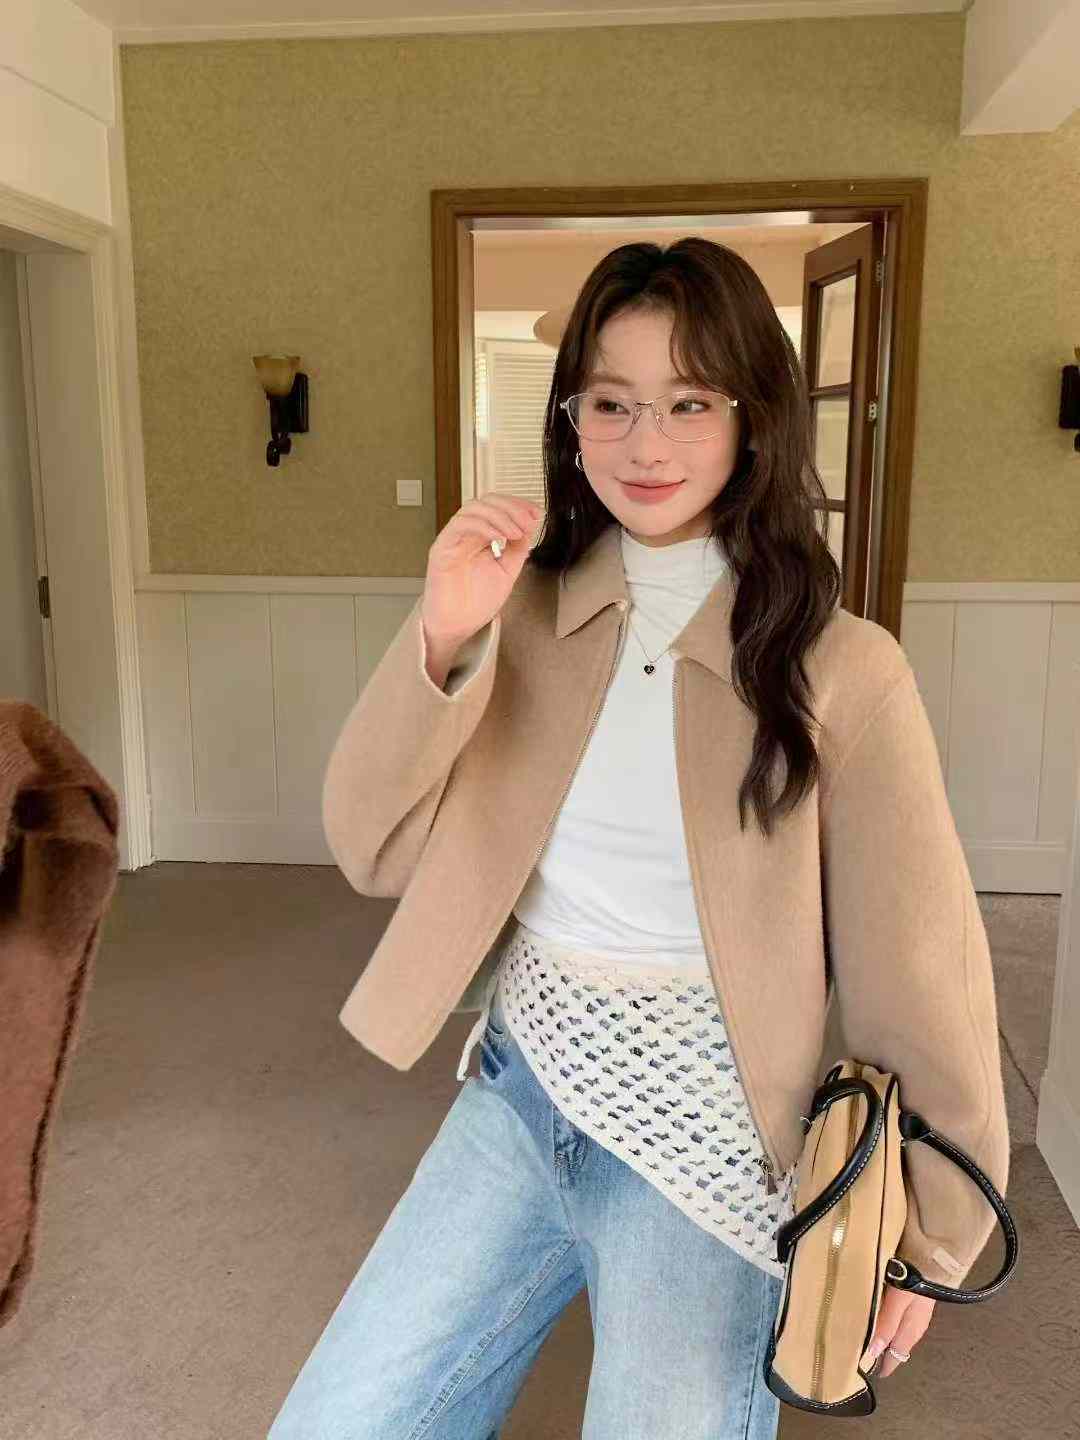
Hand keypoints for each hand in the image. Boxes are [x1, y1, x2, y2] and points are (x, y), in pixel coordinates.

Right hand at [422, 495, 543, 648]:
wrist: (458, 626)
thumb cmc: (476, 603)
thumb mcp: (507, 571)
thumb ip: (517, 549)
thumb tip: (529, 526)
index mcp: (481, 538)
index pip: (498, 508)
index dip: (519, 505)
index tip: (537, 513)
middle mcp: (466, 535)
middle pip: (486, 502)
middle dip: (512, 507)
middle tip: (528, 521)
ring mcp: (453, 539)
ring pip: (474, 508)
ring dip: (500, 516)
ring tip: (516, 532)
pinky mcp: (442, 548)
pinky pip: (461, 525)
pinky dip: (484, 526)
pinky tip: (499, 538)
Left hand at [861, 1287, 935, 1378]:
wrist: (934, 1263)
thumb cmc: (913, 1281)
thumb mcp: (896, 1302)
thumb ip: (886, 1325)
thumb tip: (874, 1351)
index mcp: (910, 1331)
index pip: (896, 1356)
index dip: (885, 1365)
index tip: (872, 1372)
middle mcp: (916, 1328)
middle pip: (899, 1348)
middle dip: (887, 1356)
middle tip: (871, 1360)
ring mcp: (919, 1316)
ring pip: (903, 1337)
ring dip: (891, 1343)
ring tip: (877, 1344)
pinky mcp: (918, 1305)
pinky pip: (905, 1325)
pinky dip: (895, 1330)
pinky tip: (889, 1323)